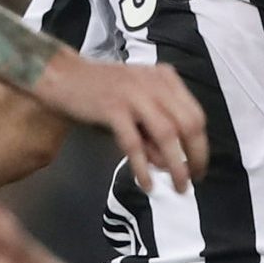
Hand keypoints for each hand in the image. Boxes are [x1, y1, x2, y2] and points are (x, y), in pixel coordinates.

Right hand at [28, 52, 205, 190]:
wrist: (61, 76)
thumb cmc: (99, 91)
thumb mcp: (135, 102)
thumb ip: (153, 128)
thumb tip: (170, 163)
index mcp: (164, 79)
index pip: (195, 114)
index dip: (202, 144)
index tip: (199, 167)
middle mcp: (154, 83)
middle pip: (188, 124)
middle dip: (196, 157)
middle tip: (192, 181)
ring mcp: (134, 94)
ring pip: (167, 134)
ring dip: (176, 165)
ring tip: (178, 187)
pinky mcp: (113, 108)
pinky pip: (134, 143)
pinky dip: (143, 166)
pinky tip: (146, 183)